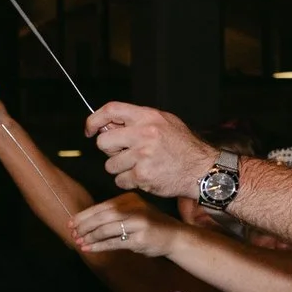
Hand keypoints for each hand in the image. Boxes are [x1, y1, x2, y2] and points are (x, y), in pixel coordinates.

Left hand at [71, 193, 180, 257]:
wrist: (175, 237)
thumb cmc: (151, 226)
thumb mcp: (134, 212)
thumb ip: (114, 214)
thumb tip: (85, 222)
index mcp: (129, 200)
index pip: (101, 206)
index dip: (84, 215)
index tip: (71, 223)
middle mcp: (133, 209)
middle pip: (101, 217)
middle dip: (84, 226)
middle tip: (72, 234)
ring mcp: (137, 223)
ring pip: (105, 229)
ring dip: (89, 237)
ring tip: (79, 242)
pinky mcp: (139, 238)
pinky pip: (113, 242)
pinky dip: (98, 246)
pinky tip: (89, 249)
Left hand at [87, 102, 213, 198]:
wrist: (202, 170)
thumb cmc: (182, 147)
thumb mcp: (164, 123)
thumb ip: (137, 121)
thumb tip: (107, 124)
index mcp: (148, 117)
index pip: (111, 110)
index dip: (94, 120)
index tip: (89, 130)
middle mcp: (144, 133)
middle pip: (103, 142)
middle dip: (109, 151)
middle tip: (124, 153)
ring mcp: (142, 155)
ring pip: (110, 165)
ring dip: (121, 168)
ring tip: (141, 165)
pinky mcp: (142, 175)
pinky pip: (119, 180)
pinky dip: (129, 181)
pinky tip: (145, 176)